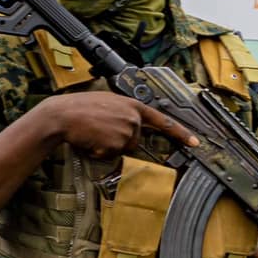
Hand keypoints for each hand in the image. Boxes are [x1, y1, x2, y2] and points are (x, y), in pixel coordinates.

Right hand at [40, 92, 196, 159]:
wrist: (62, 115)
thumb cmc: (78, 108)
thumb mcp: (106, 103)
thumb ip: (123, 112)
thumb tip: (128, 129)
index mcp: (132, 105)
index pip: (163, 120)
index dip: (181, 132)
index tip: (195, 142)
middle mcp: (133, 117)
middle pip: (134, 140)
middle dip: (117, 140)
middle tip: (98, 130)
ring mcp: (127, 130)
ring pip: (121, 149)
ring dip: (106, 146)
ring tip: (92, 132)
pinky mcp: (117, 143)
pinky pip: (111, 155)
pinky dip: (99, 151)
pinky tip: (90, 139)